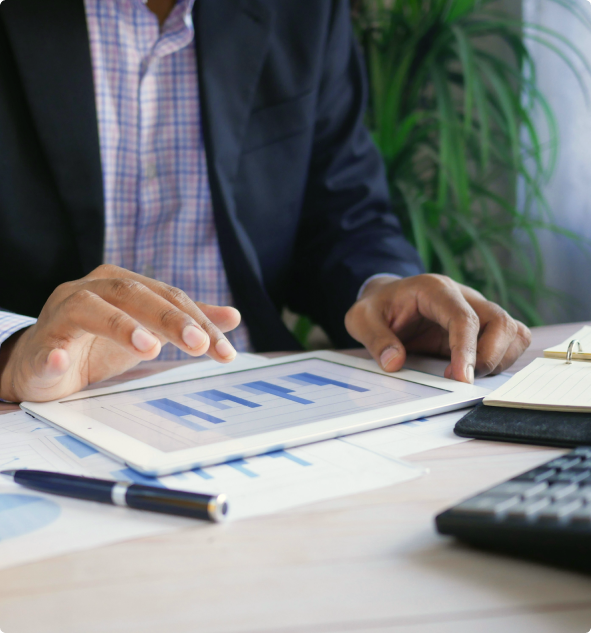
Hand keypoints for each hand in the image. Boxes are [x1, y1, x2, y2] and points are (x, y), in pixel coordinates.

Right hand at [0, 265, 240, 401]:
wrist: (44, 363)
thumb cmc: (99, 343)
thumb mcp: (150, 331)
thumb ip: (186, 321)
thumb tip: (233, 316)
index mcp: (121, 284)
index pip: (168, 297)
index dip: (199, 321)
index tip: (225, 351)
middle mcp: (92, 290)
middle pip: (133, 294)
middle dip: (170, 318)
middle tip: (199, 344)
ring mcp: (61, 314)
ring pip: (89, 308)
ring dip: (119, 326)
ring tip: (149, 347)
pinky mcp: (39, 346)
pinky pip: (44, 348)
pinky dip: (52, 354)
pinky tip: (61, 361)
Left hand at [345, 274, 530, 382]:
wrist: (386, 299)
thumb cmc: (377, 307)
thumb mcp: (361, 319)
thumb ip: (376, 339)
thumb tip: (395, 363)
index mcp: (435, 290)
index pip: (464, 317)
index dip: (467, 349)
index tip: (461, 378)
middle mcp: (464, 296)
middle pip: (500, 322)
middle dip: (489, 357)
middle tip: (462, 381)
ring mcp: (477, 311)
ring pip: (512, 331)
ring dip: (499, 359)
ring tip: (467, 375)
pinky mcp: (482, 328)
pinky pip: (510, 340)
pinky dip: (502, 359)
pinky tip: (475, 370)